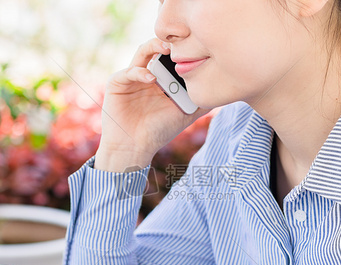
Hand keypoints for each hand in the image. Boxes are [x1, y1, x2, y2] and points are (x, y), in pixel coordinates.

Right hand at [96, 38, 209, 171]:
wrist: (135, 148)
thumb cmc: (158, 131)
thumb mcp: (185, 113)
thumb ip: (200, 100)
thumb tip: (223, 91)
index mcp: (161, 78)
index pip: (171, 56)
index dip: (181, 50)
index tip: (195, 46)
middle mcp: (147, 74)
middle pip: (157, 49)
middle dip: (169, 43)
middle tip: (182, 41)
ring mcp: (131, 78)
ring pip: (142, 53)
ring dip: (153, 48)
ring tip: (166, 49)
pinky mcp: (117, 84)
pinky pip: (128, 72)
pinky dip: (139, 72)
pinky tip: (151, 79)